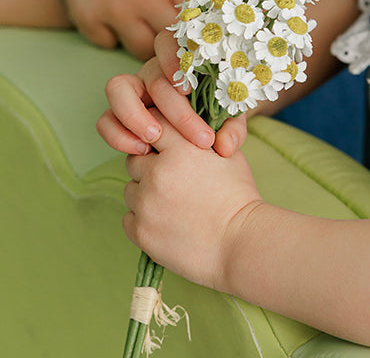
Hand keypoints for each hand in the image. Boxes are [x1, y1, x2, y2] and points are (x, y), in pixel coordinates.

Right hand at [0, 0, 190, 58]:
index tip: (198, 26)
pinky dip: (112, 34)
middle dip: (174, 40)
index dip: (200, 27)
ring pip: (140, 50)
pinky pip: (108, 43)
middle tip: (170, 28)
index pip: (199, 22)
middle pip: (172, 44)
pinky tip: (112, 12)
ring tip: (141, 18)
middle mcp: (145, 0)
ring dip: (144, 39)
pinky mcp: (87, 19)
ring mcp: (114, 12)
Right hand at [98, 31, 249, 156]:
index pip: (167, 42)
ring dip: (135, 116)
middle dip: (176, 110)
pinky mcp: (119, 116)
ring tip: (155, 140)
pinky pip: (106, 120)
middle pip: (153, 77)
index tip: (189, 89)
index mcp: (179, 59)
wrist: (202, 135)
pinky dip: (119, 136)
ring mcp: (133, 92)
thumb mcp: (229, 118)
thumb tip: (225, 146)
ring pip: (116, 89)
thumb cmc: (216, 116)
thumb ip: (232, 128)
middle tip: (198, 138)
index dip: (173, 60)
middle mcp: (153, 71)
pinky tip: (143, 150)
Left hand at [122, 113, 262, 290]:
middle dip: (148, 167)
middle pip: (134, 159)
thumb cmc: (238, 197)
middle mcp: (157, 172)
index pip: (153, 126)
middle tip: (169, 180)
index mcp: (180, 148)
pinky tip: (165, 223)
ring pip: (130, 190)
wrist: (241, 243)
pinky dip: (142, 220)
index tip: (165, 147)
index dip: (158, 136)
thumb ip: (200, 139)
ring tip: (170, 205)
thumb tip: (184, 131)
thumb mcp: (228, 155)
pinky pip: (128, 218)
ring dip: (144, 194)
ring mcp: (146, 203)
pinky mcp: (141, 231)